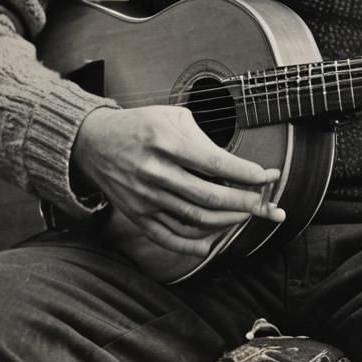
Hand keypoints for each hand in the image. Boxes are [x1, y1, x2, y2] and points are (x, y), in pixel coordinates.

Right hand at [71, 105, 283, 257]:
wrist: (94, 143)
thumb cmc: (141, 126)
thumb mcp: (172, 116)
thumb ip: (202, 139)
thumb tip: (234, 165)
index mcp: (166, 142)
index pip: (214, 162)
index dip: (244, 172)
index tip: (267, 176)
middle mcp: (156, 172)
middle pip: (208, 195)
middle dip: (243, 201)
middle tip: (265, 202)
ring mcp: (146, 198)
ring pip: (194, 218)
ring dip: (226, 220)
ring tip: (245, 214)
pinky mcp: (138, 216)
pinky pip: (170, 237)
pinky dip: (194, 244)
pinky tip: (213, 241)